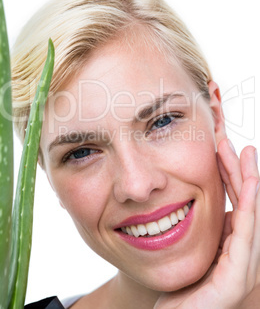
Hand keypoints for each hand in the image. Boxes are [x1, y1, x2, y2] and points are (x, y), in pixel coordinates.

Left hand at [154, 139, 258, 308]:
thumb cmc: (182, 292)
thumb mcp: (195, 253)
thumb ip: (205, 232)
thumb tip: (201, 205)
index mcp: (231, 245)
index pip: (235, 201)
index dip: (230, 174)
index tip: (221, 148)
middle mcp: (242, 251)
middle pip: (245, 201)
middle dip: (239, 169)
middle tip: (232, 142)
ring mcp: (243, 264)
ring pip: (250, 210)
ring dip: (248, 179)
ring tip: (245, 152)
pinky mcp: (237, 275)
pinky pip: (246, 231)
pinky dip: (250, 203)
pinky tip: (251, 181)